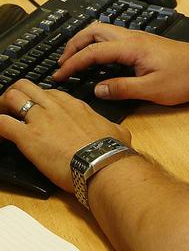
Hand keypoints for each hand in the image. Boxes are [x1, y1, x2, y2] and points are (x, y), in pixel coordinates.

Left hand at [0, 80, 129, 191]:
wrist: (102, 163)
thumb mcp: (115, 130)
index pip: (49, 93)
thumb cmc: (110, 150)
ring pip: (11, 97)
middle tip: (10, 109)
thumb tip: (116, 131)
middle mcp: (55, 107)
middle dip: (14, 95)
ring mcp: (41, 120)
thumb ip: (110, 126)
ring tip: (1, 118)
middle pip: (26, 86)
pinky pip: (2, 123)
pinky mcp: (28, 137)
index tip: (35, 110)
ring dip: (2, 106)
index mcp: (74, 105)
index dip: (38, 100)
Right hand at [54, 23, 188, 104]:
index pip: (93, 51)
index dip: (73, 63)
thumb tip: (97, 89)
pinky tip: (97, 59)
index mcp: (132, 47)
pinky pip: (113, 38)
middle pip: (94, 31)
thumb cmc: (185, 77)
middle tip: (61, 63)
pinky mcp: (144, 43)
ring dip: (85, 43)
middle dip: (74, 45)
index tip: (59, 76)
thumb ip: (123, 89)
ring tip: (74, 60)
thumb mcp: (152, 89)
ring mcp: (139, 38)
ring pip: (104, 31)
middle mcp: (133, 37)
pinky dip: (98, 45)